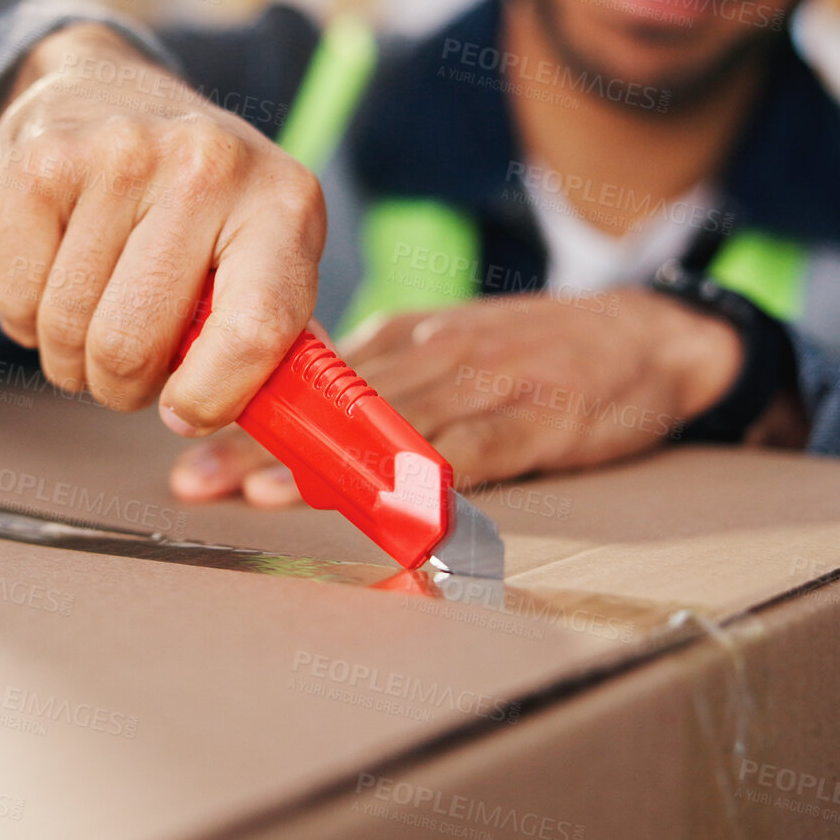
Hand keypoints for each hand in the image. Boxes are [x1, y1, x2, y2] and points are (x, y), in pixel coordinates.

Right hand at [0, 23, 325, 434]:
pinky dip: (27, 323)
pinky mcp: (42, 162)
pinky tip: (55, 283)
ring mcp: (120, 154)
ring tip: (94, 324)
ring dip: (71, 359)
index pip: (255, 330)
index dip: (210, 398)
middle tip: (128, 370)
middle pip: (134, 344)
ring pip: (69, 330)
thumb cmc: (200, 202)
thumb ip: (273, 340)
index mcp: (284, 201)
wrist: (110, 91)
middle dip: (121, 387)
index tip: (183, 411)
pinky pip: (17, 301)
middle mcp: (208, 165)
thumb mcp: (264, 250)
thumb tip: (279, 429)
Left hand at [169, 288, 749, 501]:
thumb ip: (381, 380)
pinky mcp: (531, 418)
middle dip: (255, 439)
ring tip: (258, 491)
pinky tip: (380, 505)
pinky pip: (467, 452)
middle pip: (329, 401)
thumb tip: (298, 414)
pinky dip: (419, 480)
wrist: (653, 334)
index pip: (308, 374)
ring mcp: (479, 385)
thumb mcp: (449, 348)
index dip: (245, 408)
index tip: (186, 440)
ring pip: (383, 424)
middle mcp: (429, 354)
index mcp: (403, 338)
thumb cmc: (541, 351)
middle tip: (194, 474)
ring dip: (318, 461)